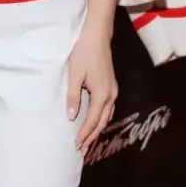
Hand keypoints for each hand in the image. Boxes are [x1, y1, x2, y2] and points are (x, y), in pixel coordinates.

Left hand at [66, 32, 117, 153]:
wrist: (96, 36)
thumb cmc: (83, 54)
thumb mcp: (74, 76)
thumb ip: (73, 97)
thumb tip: (72, 117)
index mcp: (102, 95)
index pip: (92, 120)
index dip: (84, 134)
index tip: (77, 146)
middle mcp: (111, 95)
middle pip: (102, 122)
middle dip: (92, 136)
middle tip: (82, 150)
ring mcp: (113, 90)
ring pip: (107, 116)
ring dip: (97, 129)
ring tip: (88, 141)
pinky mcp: (111, 86)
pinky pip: (108, 109)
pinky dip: (101, 119)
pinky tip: (95, 122)